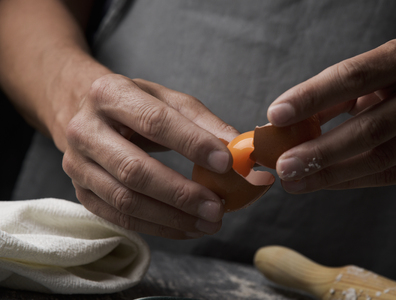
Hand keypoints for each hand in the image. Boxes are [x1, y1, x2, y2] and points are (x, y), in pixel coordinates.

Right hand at [62, 74, 238, 238]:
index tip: (226, 163)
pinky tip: (187, 228)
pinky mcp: (81, 193)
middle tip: (218, 206)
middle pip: (135, 170)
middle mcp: (85, 130)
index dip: (191, 143)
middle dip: (181, 193)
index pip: (153, 121)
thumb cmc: (135, 105)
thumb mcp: (166, 100)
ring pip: (126, 201)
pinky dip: (158, 228)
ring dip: (172, 218)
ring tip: (209, 222)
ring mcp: (77, 165)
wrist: (86, 113)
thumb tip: (239, 148)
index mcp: (109, 93)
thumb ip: (202, 121)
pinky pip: (120, 219)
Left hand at [267, 39, 395, 192]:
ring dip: (330, 174)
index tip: (276, 115)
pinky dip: (350, 181)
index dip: (312, 97)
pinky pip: (390, 176)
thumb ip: (335, 96)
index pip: (353, 77)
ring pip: (380, 158)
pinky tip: (322, 183)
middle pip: (370, 128)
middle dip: (320, 151)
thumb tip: (288, 123)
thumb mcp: (375, 74)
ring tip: (294, 180)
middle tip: (283, 165)